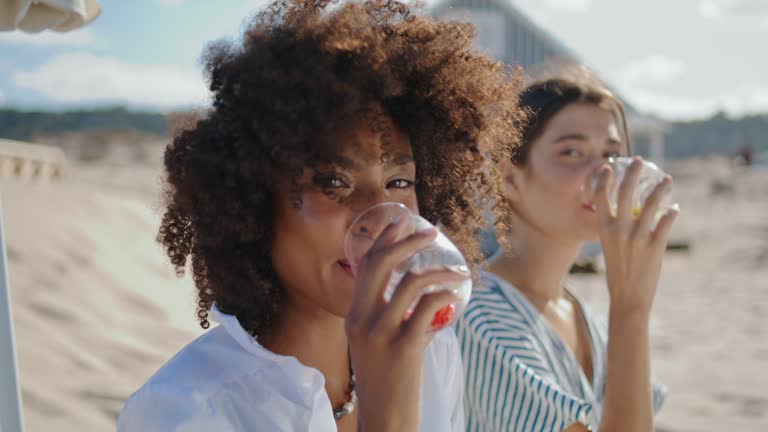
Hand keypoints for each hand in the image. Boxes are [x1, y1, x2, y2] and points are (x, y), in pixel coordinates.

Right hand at [345, 218, 467, 431]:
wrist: (383, 420)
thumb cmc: (386, 383)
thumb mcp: (375, 345)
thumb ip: (390, 318)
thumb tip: (423, 295)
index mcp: (353, 316)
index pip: (366, 265)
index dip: (385, 237)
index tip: (402, 219)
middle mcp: (361, 320)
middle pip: (382, 263)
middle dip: (409, 240)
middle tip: (432, 231)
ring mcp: (381, 334)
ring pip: (411, 282)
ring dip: (440, 271)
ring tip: (459, 273)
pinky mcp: (403, 349)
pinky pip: (429, 308)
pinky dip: (446, 295)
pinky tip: (457, 297)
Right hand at [595, 157, 678, 315]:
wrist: (628, 297)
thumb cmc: (617, 272)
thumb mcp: (609, 247)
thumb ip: (616, 229)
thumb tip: (629, 211)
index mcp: (603, 229)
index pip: (601, 196)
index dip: (604, 178)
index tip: (609, 166)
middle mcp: (619, 230)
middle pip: (626, 192)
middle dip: (634, 172)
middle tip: (640, 161)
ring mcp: (638, 237)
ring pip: (652, 204)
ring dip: (660, 189)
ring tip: (667, 180)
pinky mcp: (655, 246)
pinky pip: (666, 222)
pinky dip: (672, 213)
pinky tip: (674, 209)